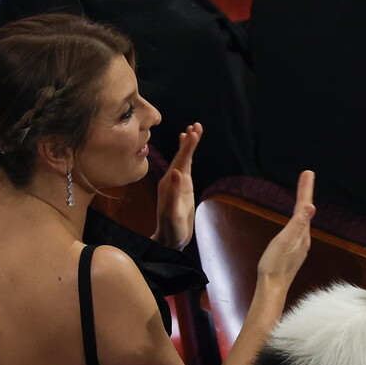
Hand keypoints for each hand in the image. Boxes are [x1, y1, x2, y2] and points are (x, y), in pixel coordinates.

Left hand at [154, 123, 202, 249]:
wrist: (169, 240)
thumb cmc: (171, 229)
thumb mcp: (172, 212)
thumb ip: (173, 192)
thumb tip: (176, 172)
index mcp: (169, 183)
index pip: (180, 160)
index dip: (187, 146)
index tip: (193, 132)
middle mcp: (171, 180)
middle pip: (181, 156)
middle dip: (189, 141)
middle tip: (197, 125)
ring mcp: (176, 183)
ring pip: (183, 159)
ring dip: (188, 145)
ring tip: (194, 130)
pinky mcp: (182, 188)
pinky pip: (185, 167)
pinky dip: (188, 156)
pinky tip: (189, 150)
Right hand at [256, 170, 315, 290]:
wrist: (272, 287)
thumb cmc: (275, 265)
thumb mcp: (284, 241)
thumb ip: (297, 224)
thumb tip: (310, 207)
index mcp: (302, 233)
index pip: (305, 206)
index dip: (306, 189)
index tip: (308, 173)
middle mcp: (303, 238)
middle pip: (305, 210)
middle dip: (306, 192)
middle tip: (307, 176)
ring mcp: (299, 246)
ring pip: (303, 220)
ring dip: (303, 204)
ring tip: (304, 192)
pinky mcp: (293, 252)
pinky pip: (298, 229)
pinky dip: (298, 218)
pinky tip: (297, 220)